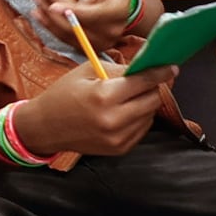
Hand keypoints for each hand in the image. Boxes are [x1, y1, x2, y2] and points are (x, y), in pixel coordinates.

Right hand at [5, 72, 156, 159]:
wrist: (44, 127)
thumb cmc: (63, 94)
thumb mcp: (87, 71)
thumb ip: (119, 70)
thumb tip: (147, 66)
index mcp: (104, 96)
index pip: (144, 82)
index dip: (159, 72)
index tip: (171, 67)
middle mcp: (114, 120)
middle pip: (152, 99)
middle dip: (152, 87)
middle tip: (145, 80)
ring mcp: (118, 137)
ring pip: (150, 115)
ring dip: (145, 103)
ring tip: (127, 97)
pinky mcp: (119, 149)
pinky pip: (142, 129)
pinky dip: (139, 117)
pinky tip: (123, 111)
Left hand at [31, 0, 153, 54]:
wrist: (121, 4)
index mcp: (118, 12)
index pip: (93, 14)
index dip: (72, 11)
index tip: (52, 5)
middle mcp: (111, 31)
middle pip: (76, 25)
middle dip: (53, 9)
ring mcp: (100, 42)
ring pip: (68, 33)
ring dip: (48, 18)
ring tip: (35, 0)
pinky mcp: (89, 47)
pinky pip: (66, 39)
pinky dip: (51, 27)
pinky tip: (39, 15)